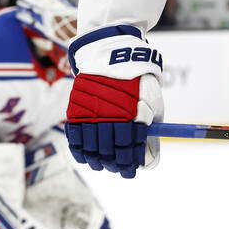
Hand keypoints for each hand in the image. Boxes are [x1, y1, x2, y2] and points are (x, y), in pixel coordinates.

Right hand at [65, 26, 163, 177]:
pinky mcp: (77, 109)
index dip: (130, 163)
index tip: (132, 171)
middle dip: (115, 165)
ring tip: (103, 166)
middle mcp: (111, 114)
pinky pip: (76, 137)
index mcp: (134, 112)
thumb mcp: (153, 105)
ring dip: (98, 161)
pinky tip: (87, 158)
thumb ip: (152, 133)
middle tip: (119, 170)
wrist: (114, 57)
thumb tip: (148, 163)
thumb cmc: (139, 84)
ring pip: (92, 147)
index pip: (131, 147)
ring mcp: (92, 112)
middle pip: (110, 150)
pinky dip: (80, 151)